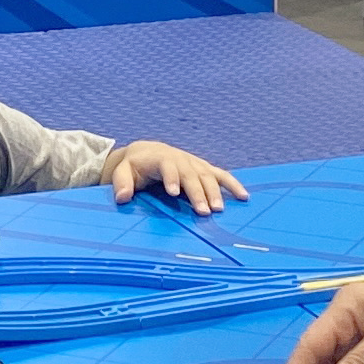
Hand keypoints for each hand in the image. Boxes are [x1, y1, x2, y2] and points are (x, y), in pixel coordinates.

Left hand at [107, 141, 247, 213]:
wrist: (146, 152)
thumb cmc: (134, 167)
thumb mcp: (121, 172)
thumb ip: (121, 183)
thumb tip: (122, 197)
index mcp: (160, 158)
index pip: (168, 166)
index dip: (172, 178)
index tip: (174, 193)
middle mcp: (181, 159)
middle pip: (191, 174)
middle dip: (198, 192)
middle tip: (203, 211)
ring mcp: (194, 163)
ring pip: (207, 175)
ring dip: (215, 191)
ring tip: (219, 209)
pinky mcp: (204, 168)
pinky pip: (221, 175)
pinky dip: (233, 184)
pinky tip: (243, 196)